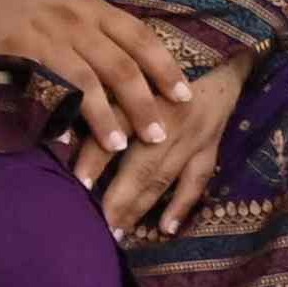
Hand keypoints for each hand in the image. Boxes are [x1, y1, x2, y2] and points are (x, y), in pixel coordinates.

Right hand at [0, 0, 204, 151]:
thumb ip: (79, 17)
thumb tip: (103, 45)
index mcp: (89, 2)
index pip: (140, 35)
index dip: (165, 67)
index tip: (183, 95)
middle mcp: (79, 14)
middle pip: (126, 62)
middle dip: (148, 100)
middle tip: (162, 133)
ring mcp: (54, 29)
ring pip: (99, 76)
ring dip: (116, 115)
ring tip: (126, 145)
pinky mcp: (26, 44)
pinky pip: (61, 81)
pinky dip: (78, 110)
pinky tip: (80, 134)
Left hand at [87, 51, 254, 237]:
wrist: (227, 53)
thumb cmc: (158, 62)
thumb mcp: (129, 69)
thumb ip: (101, 94)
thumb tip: (60, 122)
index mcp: (147, 96)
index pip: (118, 130)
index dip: (96, 157)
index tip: (76, 183)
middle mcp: (171, 119)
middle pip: (142, 164)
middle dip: (117, 197)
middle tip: (95, 226)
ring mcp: (196, 136)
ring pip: (165, 177)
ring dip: (142, 207)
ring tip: (118, 233)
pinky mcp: (212, 146)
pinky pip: (198, 180)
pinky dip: (182, 204)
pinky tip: (166, 228)